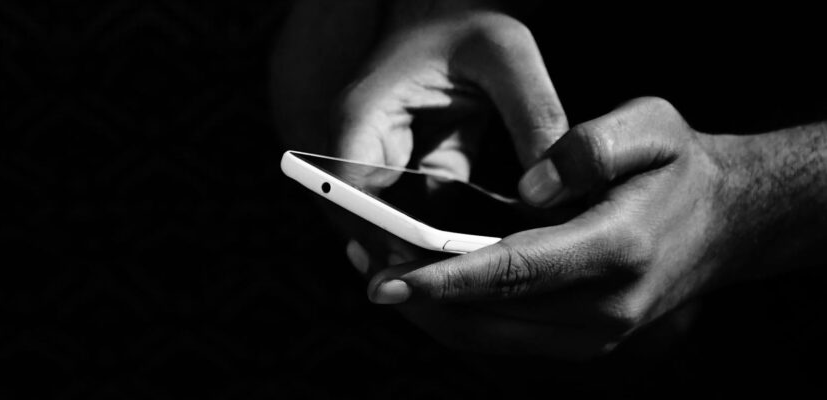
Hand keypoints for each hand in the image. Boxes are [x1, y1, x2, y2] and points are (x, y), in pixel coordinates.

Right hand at [274, 4, 567, 265]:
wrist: (451, 16)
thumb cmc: (468, 24)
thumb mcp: (505, 54)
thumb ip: (532, 114)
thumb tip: (554, 189)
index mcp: (361, 118)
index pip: (352, 193)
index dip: (383, 235)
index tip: (427, 269)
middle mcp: (362, 151)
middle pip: (369, 226)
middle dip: (410, 260)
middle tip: (464, 295)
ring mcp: (386, 169)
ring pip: (395, 233)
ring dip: (431, 258)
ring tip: (482, 288)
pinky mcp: (416, 179)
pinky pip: (425, 225)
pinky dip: (452, 245)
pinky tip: (494, 262)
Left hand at [359, 97, 732, 358]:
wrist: (725, 222)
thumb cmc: (680, 169)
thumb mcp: (652, 126)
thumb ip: (591, 147)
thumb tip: (530, 190)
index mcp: (617, 251)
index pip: (513, 272)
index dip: (445, 278)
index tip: (387, 279)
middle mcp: (604, 309)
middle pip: (488, 316)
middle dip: (418, 296)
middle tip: (363, 261)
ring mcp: (596, 336)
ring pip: (489, 337)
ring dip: (431, 310)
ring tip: (381, 270)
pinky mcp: (583, 343)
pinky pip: (504, 338)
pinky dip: (460, 315)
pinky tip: (427, 284)